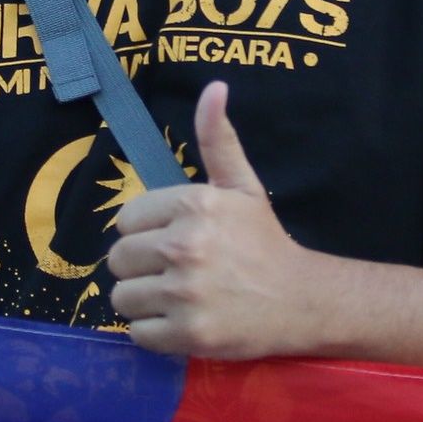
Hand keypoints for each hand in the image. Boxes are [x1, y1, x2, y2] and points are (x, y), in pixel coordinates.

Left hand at [106, 82, 322, 358]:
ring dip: (144, 302)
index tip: (174, 241)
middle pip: (118, 260)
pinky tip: (182, 322)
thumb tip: (214, 86)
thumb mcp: (242, 186)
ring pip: (122, 298)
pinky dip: (155, 333)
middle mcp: (185, 247)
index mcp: (193, 205)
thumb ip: (218, 139)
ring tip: (178, 298)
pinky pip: (137, 334)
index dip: (146, 233)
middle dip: (141, 268)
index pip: (126, 221)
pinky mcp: (188, 335)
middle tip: (175, 273)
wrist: (303, 300)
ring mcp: (185, 294)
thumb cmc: (264, 243)